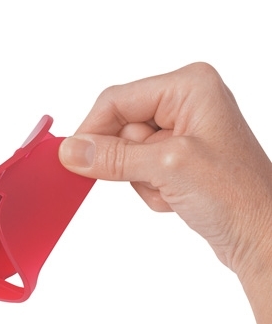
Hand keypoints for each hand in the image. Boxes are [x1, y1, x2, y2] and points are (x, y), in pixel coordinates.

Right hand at [59, 62, 271, 323]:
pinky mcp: (175, 156)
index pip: (117, 100)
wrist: (261, 236)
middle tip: (152, 178)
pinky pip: (136, 167)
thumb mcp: (168, 167)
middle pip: (118, 126)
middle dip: (127, 161)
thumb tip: (71, 150)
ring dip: (140, 178)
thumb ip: (114, 156)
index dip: (91, 129)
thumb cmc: (239, 197)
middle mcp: (184, 102)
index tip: (72, 158)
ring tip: (172, 189)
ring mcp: (179, 130)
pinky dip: (148, 187)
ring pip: (124, 151)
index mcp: (189, 87)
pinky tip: (175, 195)